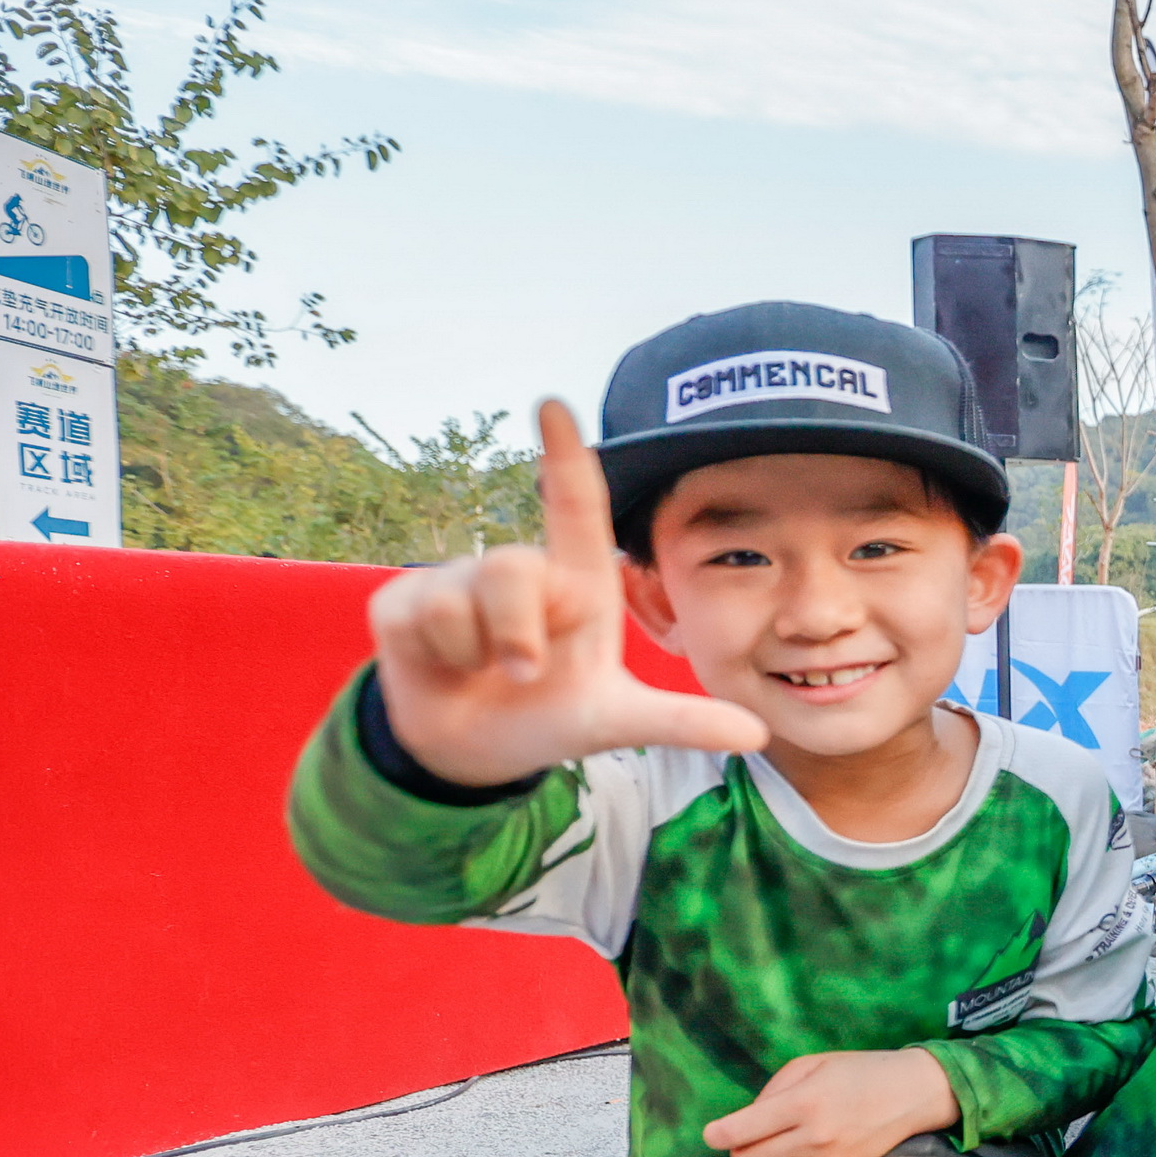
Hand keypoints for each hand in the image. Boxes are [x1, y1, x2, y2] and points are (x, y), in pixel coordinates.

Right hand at [365, 401, 769, 783]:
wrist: (476, 752)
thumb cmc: (550, 716)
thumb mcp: (616, 720)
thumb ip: (681, 721)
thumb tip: (756, 733)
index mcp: (577, 584)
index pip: (573, 508)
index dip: (563, 456)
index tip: (553, 404)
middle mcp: (518, 572)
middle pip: (511, 570)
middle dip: (518, 635)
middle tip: (527, 674)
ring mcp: (455, 583)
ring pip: (461, 600)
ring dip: (478, 653)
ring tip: (485, 671)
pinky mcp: (400, 605)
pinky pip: (420, 619)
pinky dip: (438, 658)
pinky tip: (445, 667)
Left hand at [704, 1050, 958, 1156]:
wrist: (912, 1095)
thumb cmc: (859, 1071)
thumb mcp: (812, 1064)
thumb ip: (773, 1090)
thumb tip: (744, 1120)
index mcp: (805, 1103)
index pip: (741, 1131)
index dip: (717, 1134)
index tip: (713, 1133)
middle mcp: (814, 1138)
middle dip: (739, 1149)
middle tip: (749, 1134)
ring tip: (772, 1147)